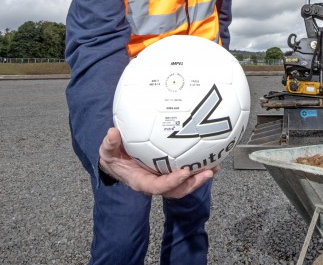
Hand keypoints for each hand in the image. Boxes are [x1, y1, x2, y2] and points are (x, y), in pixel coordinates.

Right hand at [98, 127, 214, 196]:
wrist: (116, 161)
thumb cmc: (113, 157)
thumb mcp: (107, 151)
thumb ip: (109, 144)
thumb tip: (112, 132)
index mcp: (141, 181)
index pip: (158, 186)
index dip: (172, 181)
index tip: (184, 171)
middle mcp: (155, 183)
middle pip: (177, 190)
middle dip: (193, 184)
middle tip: (208, 172)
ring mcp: (163, 179)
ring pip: (184, 184)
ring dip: (200, 178)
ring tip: (215, 167)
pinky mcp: (169, 172)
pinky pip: (185, 174)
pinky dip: (198, 167)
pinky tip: (211, 157)